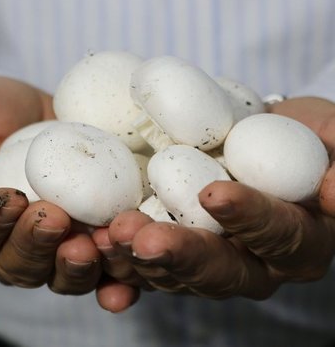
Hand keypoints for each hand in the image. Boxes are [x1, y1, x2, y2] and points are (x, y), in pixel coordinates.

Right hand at [0, 75, 101, 294]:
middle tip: (54, 219)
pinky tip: (123, 278)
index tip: (10, 199)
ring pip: (65, 274)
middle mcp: (19, 241)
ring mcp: (62, 243)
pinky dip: (115, 277)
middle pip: (21, 266)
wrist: (48, 113)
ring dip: (77, 264)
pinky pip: (107, 268)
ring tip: (94, 242)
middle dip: (36, 245)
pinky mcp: (99, 236)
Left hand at [93, 96, 334, 309]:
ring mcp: (210, 260)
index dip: (251, 219)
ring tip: (110, 235)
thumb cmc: (298, 134)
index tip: (215, 193)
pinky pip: (148, 264)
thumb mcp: (329, 136)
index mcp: (297, 241)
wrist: (257, 137)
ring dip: (141, 258)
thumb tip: (333, 191)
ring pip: (177, 273)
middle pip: (221, 271)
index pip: (280, 237)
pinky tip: (97, 245)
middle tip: (143, 237)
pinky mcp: (175, 250)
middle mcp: (254, 262)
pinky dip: (122, 260)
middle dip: (182, 254)